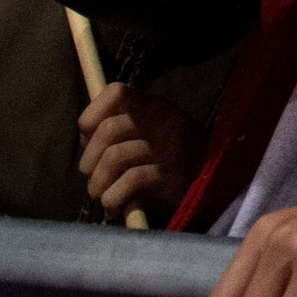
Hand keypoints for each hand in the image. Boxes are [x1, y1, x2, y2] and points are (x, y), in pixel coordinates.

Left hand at [79, 82, 202, 223]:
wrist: (211, 182)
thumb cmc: (172, 156)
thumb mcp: (152, 130)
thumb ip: (122, 126)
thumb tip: (85, 135)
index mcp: (155, 106)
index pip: (116, 92)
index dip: (93, 112)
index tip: (89, 134)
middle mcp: (163, 122)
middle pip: (109, 130)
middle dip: (89, 158)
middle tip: (91, 175)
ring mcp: (168, 149)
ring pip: (114, 157)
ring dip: (97, 183)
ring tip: (101, 193)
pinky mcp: (170, 177)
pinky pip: (129, 182)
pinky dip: (113, 198)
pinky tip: (116, 204)